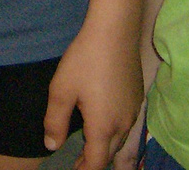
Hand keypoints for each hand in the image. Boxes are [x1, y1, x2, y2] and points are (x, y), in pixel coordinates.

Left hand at [44, 24, 141, 169]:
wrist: (115, 32)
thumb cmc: (85, 60)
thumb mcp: (61, 90)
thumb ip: (54, 121)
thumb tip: (52, 146)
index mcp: (103, 127)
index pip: (96, 162)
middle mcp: (123, 124)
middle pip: (109, 154)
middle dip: (94, 161)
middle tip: (78, 162)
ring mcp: (133, 110)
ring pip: (119, 139)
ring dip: (105, 147)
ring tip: (89, 146)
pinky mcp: (137, 97)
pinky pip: (126, 124)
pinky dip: (113, 131)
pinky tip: (104, 120)